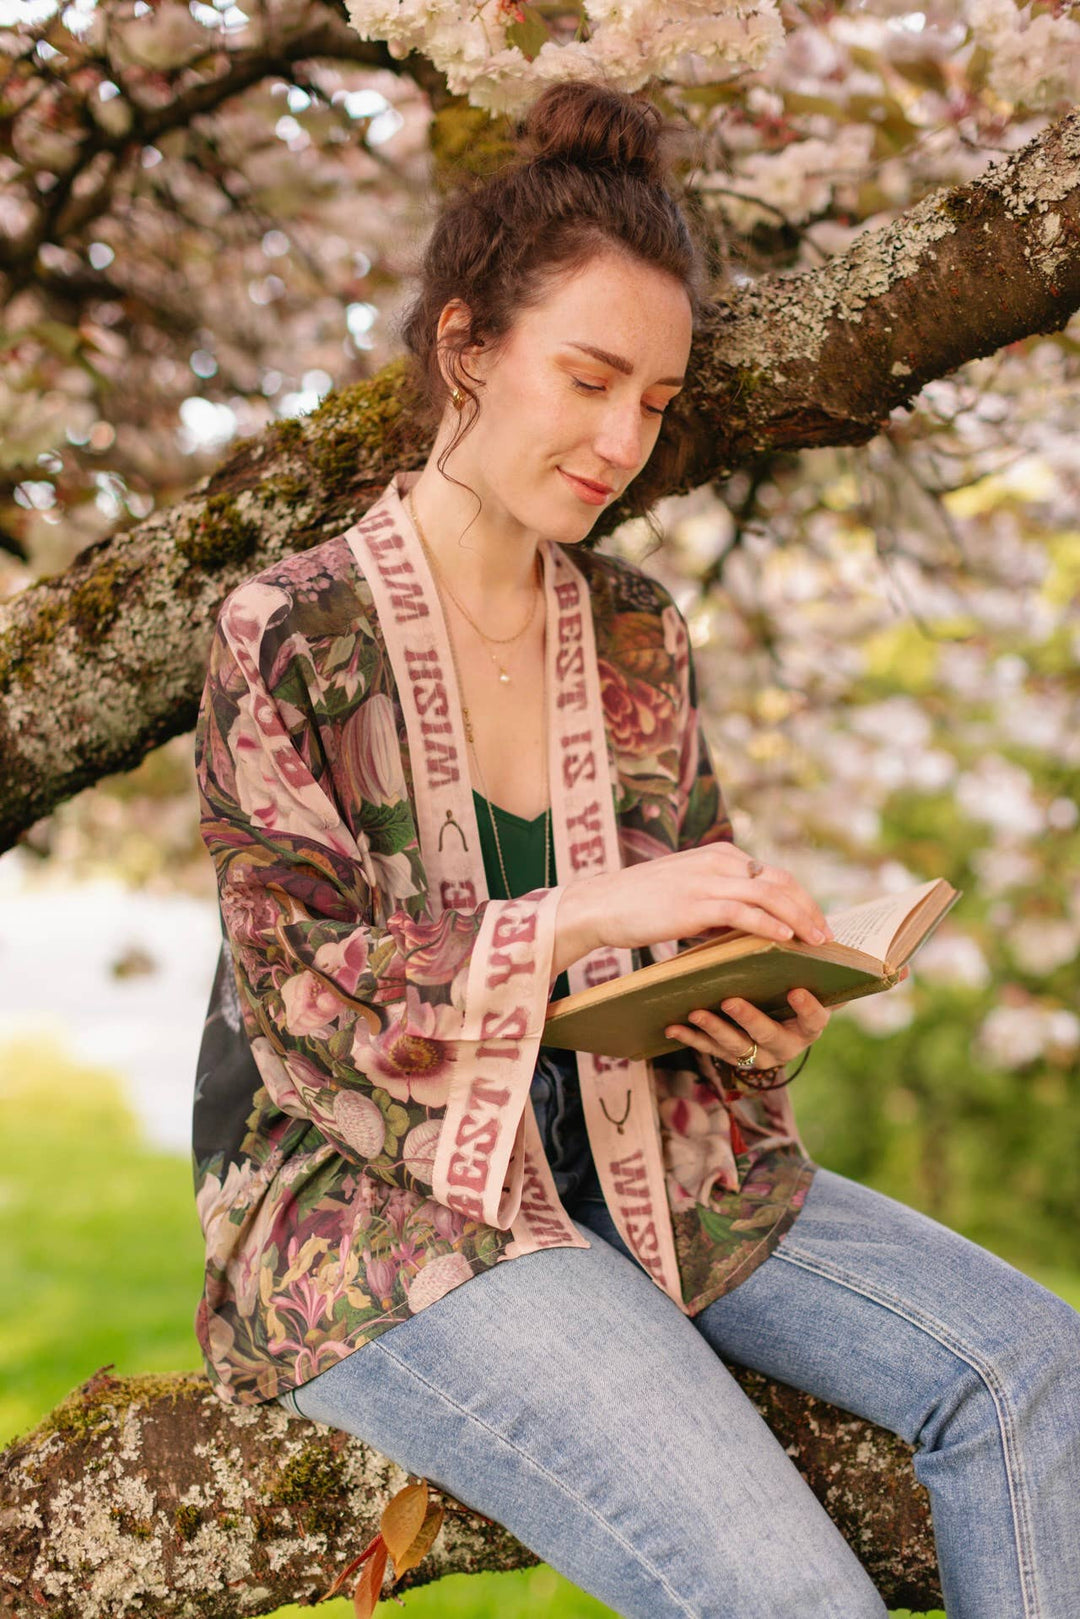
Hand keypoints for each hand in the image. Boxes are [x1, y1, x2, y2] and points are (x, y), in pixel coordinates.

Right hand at [562, 842, 835, 965]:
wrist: (599, 904)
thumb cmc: (640, 904)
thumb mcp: (686, 891)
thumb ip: (719, 900)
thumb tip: (752, 925)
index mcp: (719, 855)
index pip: (774, 874)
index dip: (801, 899)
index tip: (817, 923)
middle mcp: (718, 861)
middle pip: (780, 881)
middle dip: (809, 909)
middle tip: (829, 936)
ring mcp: (707, 881)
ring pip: (770, 895)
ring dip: (800, 918)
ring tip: (818, 942)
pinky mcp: (695, 904)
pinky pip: (744, 912)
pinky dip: (770, 925)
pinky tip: (786, 940)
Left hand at [664, 965, 910, 1070]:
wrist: (761, 1018)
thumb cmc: (788, 987)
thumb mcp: (812, 980)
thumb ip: (842, 972)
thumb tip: (903, 968)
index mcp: (808, 1025)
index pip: (815, 1021)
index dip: (808, 1007)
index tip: (796, 988)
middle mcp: (785, 1045)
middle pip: (770, 1038)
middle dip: (751, 1019)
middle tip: (732, 998)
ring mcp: (755, 1054)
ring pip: (734, 1047)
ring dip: (714, 1029)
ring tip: (695, 1010)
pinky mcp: (726, 1056)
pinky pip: (707, 1050)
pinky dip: (689, 1037)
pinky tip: (672, 1024)